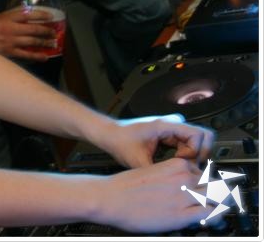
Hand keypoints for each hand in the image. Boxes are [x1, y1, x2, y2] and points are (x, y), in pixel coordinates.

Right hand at [0, 7, 56, 60]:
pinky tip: (44, 57)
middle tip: (54, 32)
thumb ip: (13, 16)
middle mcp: (11, 28)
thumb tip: (29, 15)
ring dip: (44, 43)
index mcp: (8, 17)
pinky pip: (26, 54)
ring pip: (32, 42)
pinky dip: (36, 56)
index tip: (51, 17)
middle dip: (46, 31)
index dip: (42, 15)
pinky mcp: (9, 52)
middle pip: (34, 29)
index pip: (29, 14)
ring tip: (53, 44)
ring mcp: (11, 41)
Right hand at [93, 158, 213, 232]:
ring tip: (215, 210)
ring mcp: (184, 196)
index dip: (207, 181)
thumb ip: (170, 177)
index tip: (206, 187)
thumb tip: (183, 185)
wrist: (109, 197)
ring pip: (216, 198)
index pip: (205, 172)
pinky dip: (214, 217)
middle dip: (217, 193)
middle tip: (214, 200)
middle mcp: (184, 178)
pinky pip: (209, 215)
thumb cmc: (124, 187)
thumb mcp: (151, 173)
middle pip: (214, 184)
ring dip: (219, 204)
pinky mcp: (181, 215)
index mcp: (176, 165)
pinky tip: (212, 219)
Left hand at [94, 114, 213, 168]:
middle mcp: (172, 124)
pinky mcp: (169, 135)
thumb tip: (174, 187)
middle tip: (186, 169)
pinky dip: (184, 157)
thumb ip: (158, 173)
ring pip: (195, 143)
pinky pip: (186, 146)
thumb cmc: (119, 141)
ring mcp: (172, 128)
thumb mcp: (138, 161)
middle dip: (198, 156)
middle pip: (202, 139)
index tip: (183, 163)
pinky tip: (173, 166)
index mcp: (167, 125)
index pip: (200, 135)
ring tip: (176, 169)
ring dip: (191, 158)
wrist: (109, 134)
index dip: (196, 152)